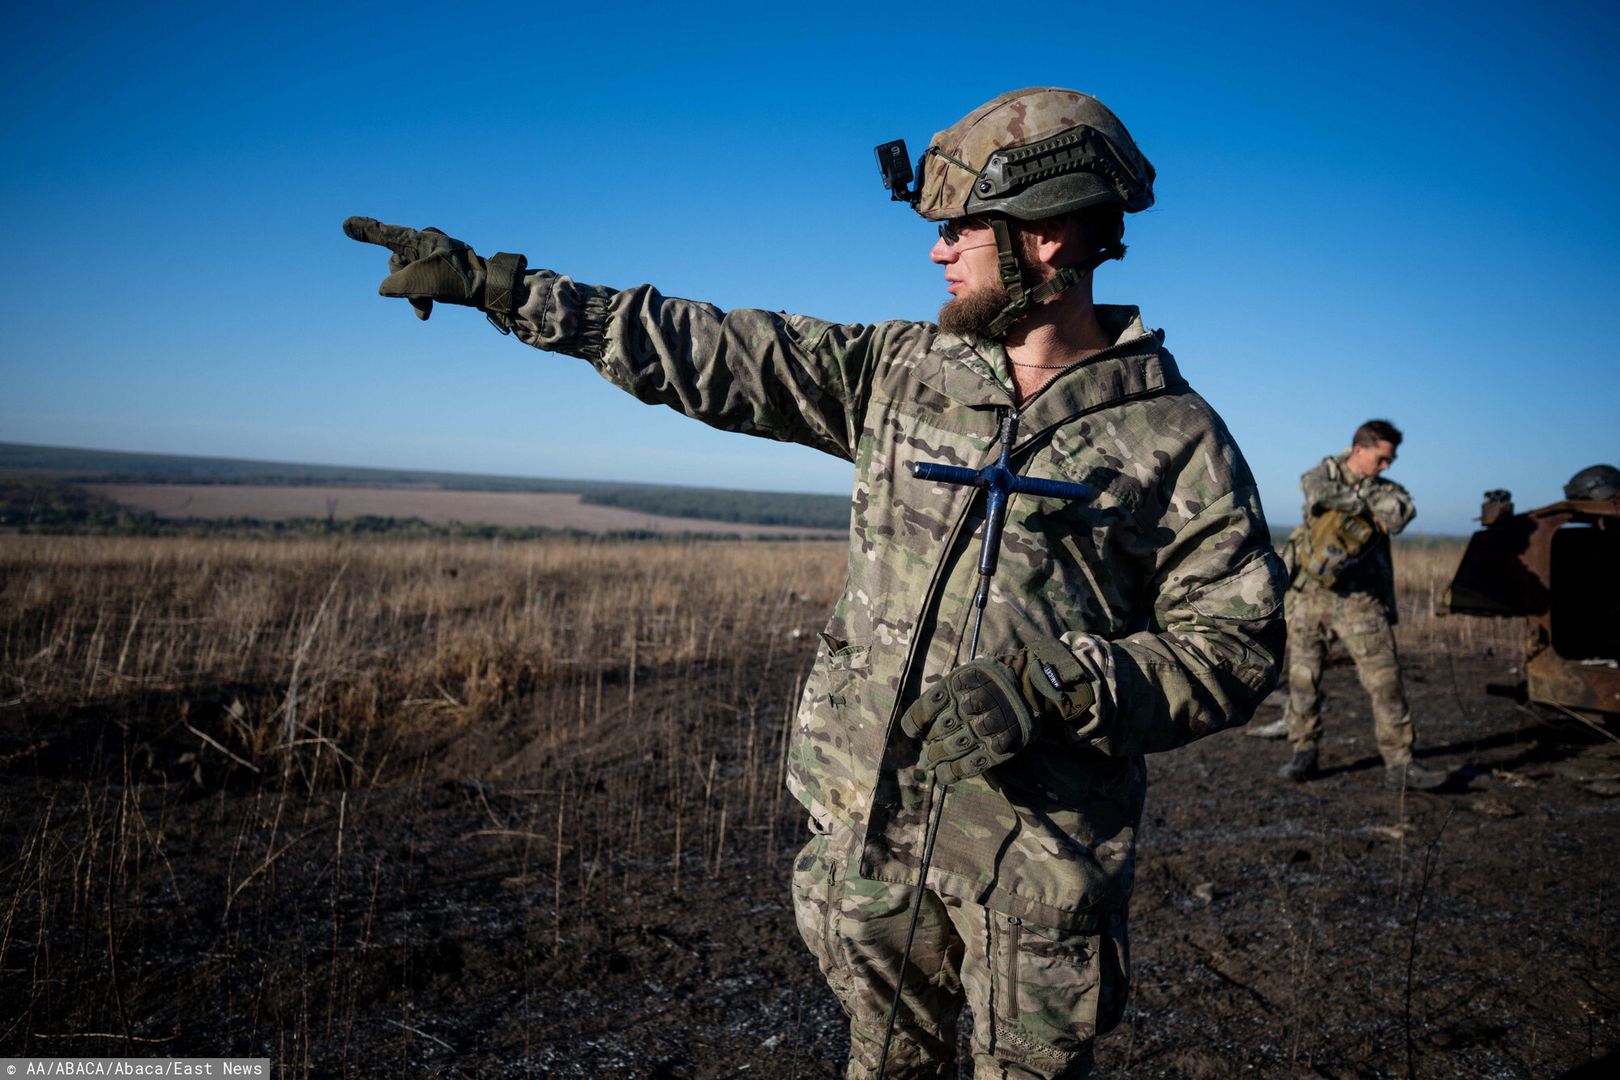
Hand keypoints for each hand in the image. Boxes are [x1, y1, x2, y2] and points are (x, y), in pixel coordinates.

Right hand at [342, 216, 526, 321]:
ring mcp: (435, 257)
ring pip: (410, 279)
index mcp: (420, 239)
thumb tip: (384, 289)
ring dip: (415, 295)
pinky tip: (426, 314)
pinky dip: (423, 297)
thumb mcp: (420, 281)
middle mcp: (426, 244)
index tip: (346, 224)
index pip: (386, 234)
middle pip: (397, 265)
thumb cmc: (458, 280)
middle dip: (404, 284)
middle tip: (422, 292)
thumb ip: (395, 284)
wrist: (490, 289)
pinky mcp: (443, 271)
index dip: (366, 231)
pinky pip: (422, 285)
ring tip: (427, 308)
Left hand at [900, 638, 1095, 784]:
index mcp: (955, 686)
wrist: (1029, 688)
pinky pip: (971, 765)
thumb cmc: (989, 683)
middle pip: (936, 733)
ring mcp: (984, 726)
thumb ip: (942, 696)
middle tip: (925, 759)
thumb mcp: (965, 677)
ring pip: (951, 750)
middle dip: (928, 749)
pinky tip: (946, 774)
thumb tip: (916, 726)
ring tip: (934, 767)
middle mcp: (967, 706)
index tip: (915, 732)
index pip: (923, 709)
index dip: (914, 724)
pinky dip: (954, 772)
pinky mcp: (999, 744)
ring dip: (938, 761)